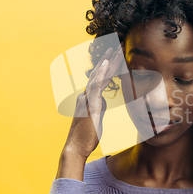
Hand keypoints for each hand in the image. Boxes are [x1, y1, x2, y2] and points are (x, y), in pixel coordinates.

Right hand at [57, 44, 123, 179]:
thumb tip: (103, 100)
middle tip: (116, 46)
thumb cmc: (86, 136)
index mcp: (89, 98)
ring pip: (98, 76)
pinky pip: (96, 85)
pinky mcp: (89, 104)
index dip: (107, 67)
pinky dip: (101, 73)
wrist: (76, 147)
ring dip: (107, 62)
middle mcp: (86, 95)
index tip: (114, 55)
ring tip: (114, 49)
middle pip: (99, 74)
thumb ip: (99, 107)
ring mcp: (87, 98)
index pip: (100, 79)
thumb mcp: (96, 118)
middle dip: (108, 59)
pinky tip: (106, 63)